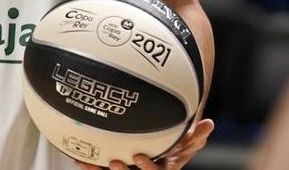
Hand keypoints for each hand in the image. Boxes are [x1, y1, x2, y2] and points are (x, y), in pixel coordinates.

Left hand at [74, 119, 214, 169]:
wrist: (148, 159)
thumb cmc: (170, 151)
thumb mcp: (184, 145)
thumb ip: (196, 136)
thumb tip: (210, 124)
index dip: (146, 168)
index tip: (138, 157)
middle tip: (114, 162)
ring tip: (91, 162)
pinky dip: (89, 166)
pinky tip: (78, 159)